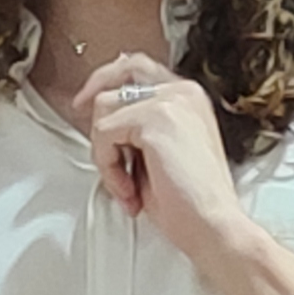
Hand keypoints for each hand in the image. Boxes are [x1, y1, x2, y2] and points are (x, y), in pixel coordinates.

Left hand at [80, 52, 252, 254]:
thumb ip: (136, 130)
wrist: (214, 227)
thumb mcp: (158, 156)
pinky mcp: (156, 119)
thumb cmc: (191, 204)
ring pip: (105, 107)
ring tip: (125, 184)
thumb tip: (103, 123)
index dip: (109, 80)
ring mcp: (171, 101)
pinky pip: (105, 133)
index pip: (140, 67)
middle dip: (95, 92)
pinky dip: (108, 167)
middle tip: (79, 112)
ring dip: (104, 152)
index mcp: (188, 98)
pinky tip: (129, 190)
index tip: (87, 103)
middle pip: (121, 70)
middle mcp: (183, 92)